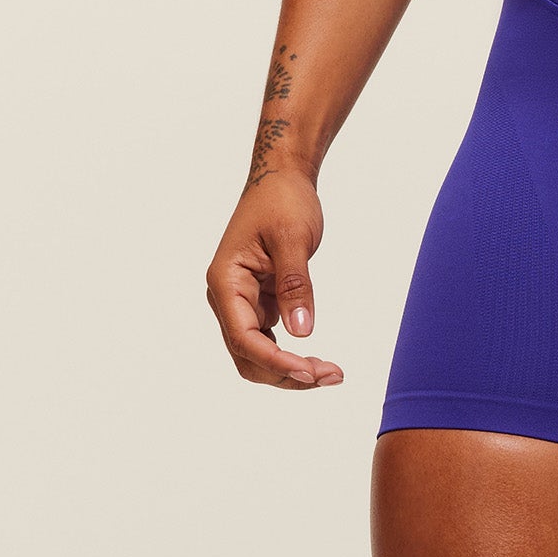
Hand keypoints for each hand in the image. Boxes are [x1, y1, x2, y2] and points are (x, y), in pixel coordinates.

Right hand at [205, 166, 343, 389]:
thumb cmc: (283, 201)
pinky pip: (270, 342)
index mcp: (225, 281)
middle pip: (248, 356)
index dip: (276, 362)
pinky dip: (292, 356)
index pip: (244, 338)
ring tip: (331, 373)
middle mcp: (227, 297)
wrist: (281, 180)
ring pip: (258, 356)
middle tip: (330, 376)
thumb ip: (295, 285)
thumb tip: (301, 332)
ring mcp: (242, 303)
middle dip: (286, 374)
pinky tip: (319, 362)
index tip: (311, 373)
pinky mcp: (259, 304)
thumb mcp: (293, 239)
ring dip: (291, 370)